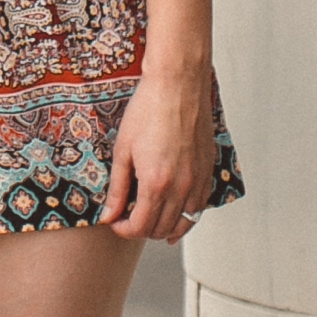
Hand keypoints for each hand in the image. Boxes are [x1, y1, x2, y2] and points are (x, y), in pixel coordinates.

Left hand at [101, 70, 215, 240]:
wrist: (177, 86)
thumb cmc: (148, 111)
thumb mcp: (123, 150)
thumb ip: (117, 188)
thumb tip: (109, 215)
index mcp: (156, 183)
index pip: (141, 226)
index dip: (124, 230)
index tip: (115, 222)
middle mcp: (181, 188)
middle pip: (161, 229)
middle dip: (141, 229)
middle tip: (127, 217)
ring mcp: (198, 181)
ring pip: (183, 223)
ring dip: (164, 227)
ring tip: (149, 218)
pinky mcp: (208, 173)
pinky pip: (199, 208)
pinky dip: (186, 216)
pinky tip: (174, 212)